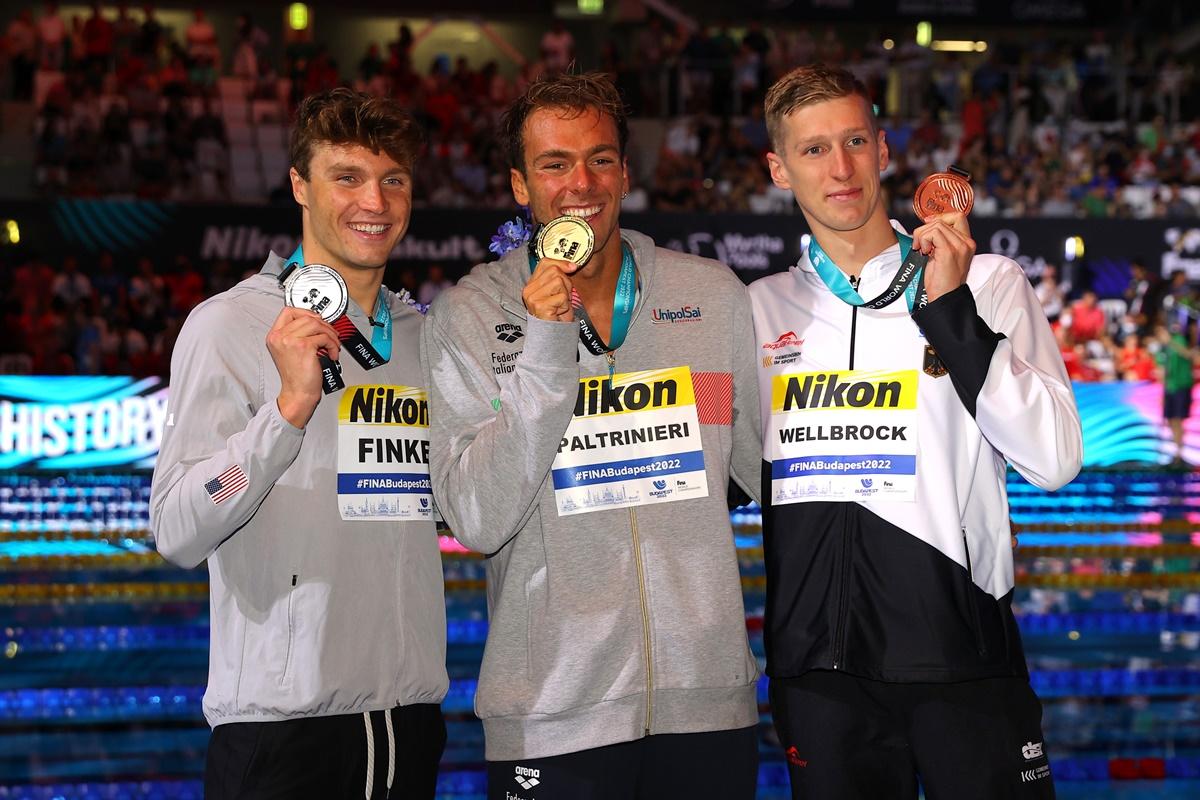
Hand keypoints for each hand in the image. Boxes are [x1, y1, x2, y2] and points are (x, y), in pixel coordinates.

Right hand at [266, 306, 340, 427]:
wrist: (298, 393)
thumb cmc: (296, 376)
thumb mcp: (289, 351)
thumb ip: (296, 334)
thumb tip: (316, 322)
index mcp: (275, 336)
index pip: (288, 311)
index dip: (306, 312)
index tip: (317, 320)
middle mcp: (280, 337)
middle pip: (307, 316)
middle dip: (324, 325)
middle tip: (330, 335)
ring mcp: (291, 340)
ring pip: (317, 324)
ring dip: (330, 334)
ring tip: (333, 345)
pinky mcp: (304, 346)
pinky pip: (325, 337)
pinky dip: (333, 345)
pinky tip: (332, 353)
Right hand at [522, 257, 577, 321]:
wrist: (553, 334)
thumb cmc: (556, 313)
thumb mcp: (558, 291)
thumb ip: (560, 276)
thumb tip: (572, 265)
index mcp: (531, 284)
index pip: (545, 263)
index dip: (560, 263)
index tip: (572, 268)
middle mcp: (528, 290)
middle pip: (554, 271)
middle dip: (565, 283)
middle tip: (563, 297)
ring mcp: (533, 297)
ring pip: (559, 282)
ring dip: (565, 294)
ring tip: (560, 305)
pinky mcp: (540, 306)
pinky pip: (561, 296)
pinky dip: (565, 305)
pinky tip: (558, 312)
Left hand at [912, 212, 974, 303]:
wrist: (944, 297)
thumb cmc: (941, 280)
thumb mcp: (942, 256)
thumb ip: (941, 240)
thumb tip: (927, 225)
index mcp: (967, 243)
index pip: (958, 216)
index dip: (940, 217)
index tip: (927, 226)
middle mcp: (967, 243)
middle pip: (943, 220)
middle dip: (925, 229)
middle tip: (919, 244)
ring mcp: (959, 247)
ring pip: (936, 225)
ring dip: (922, 235)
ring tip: (922, 250)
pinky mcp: (949, 252)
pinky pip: (932, 234)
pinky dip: (923, 240)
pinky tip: (924, 252)